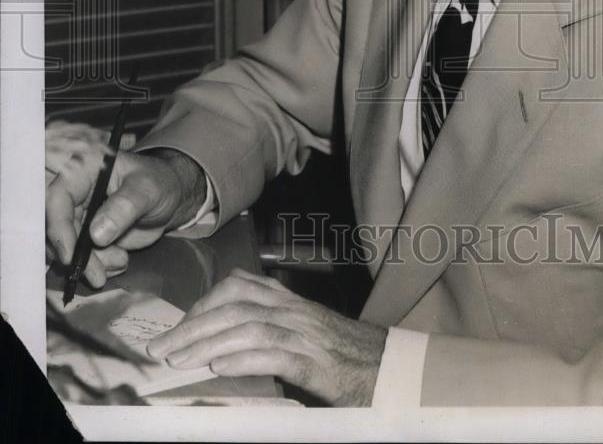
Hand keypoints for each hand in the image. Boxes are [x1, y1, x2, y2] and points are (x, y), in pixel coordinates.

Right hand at [46, 148, 204, 288]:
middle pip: (58, 229)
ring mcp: (79, 215)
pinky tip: (120, 260)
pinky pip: (81, 258)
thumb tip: (97, 234)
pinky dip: (99, 266)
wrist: (170, 198)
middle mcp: (76, 192)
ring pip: (68, 248)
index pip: (57, 199)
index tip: (70, 256)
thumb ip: (124, 207)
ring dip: (91, 263)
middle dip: (77, 257)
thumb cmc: (159, 182)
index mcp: (84, 170)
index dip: (59, 228)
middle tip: (98, 275)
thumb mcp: (148, 189)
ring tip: (121, 260)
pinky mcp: (86, 235)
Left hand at [147, 269, 386, 405]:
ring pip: (248, 326)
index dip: (202, 304)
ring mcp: (305, 333)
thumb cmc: (345, 355)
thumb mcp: (304, 333)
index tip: (176, 328)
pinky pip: (275, 354)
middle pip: (233, 305)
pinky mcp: (317, 362)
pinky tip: (220, 368)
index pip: (237, 287)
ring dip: (207, 343)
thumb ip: (269, 331)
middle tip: (159, 349)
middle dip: (191, 325)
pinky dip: (244, 359)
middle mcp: (293, 310)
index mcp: (288, 301)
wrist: (391, 367)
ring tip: (178, 361)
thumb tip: (224, 347)